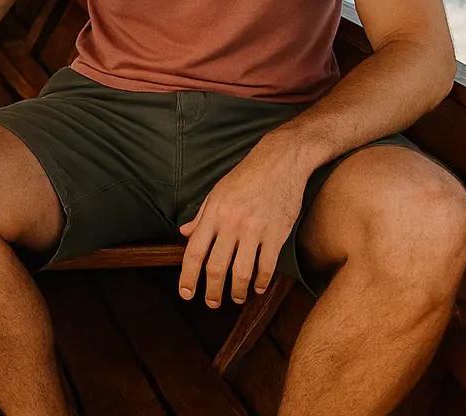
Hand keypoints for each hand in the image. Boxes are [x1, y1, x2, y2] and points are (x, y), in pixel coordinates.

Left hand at [177, 136, 309, 306]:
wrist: (281, 161)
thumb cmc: (246, 175)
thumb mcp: (217, 192)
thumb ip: (201, 216)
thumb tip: (184, 234)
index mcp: (214, 213)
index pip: (194, 252)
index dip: (188, 277)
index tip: (186, 293)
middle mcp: (231, 223)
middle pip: (216, 267)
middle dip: (212, 291)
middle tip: (212, 303)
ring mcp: (255, 229)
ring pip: (241, 272)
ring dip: (236, 291)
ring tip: (235, 298)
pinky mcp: (277, 233)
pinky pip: (267, 266)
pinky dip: (261, 281)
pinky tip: (257, 287)